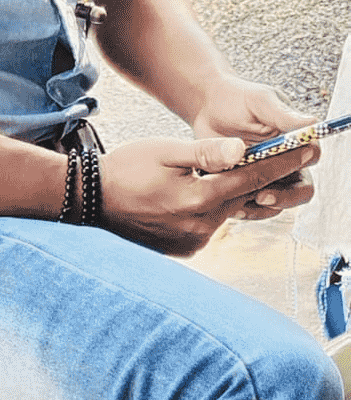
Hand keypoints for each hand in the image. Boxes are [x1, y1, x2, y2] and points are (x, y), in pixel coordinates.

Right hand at [99, 133, 316, 256]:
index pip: (253, 178)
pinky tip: (204, 194)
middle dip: (268, 177)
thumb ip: (205, 153)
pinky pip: (210, 225)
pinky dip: (212, 208)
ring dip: (237, 193)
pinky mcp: (184, 249)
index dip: (284, 162)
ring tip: (245, 173)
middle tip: (293, 156)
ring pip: (228, 211)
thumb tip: (242, 151)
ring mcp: (193, 242)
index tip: (309, 150)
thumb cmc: (126, 170)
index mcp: (200, 200)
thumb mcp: (165, 151)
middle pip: (245, 197)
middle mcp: (201, 227)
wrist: (90, 203)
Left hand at [191, 74, 318, 220]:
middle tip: (261, 197)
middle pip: (302, 189)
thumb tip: (313, 123)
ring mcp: (268, 176)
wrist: (207, 107)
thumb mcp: (260, 101)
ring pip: (278, 204)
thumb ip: (284, 115)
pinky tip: (228, 204)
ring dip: (263, 207)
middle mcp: (287, 160)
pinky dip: (245, 209)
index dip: (300, 166)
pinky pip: (254, 208)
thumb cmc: (236, 98)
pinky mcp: (248, 187)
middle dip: (285, 198)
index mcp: (296, 138)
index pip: (311, 155)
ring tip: (238, 203)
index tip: (281, 169)